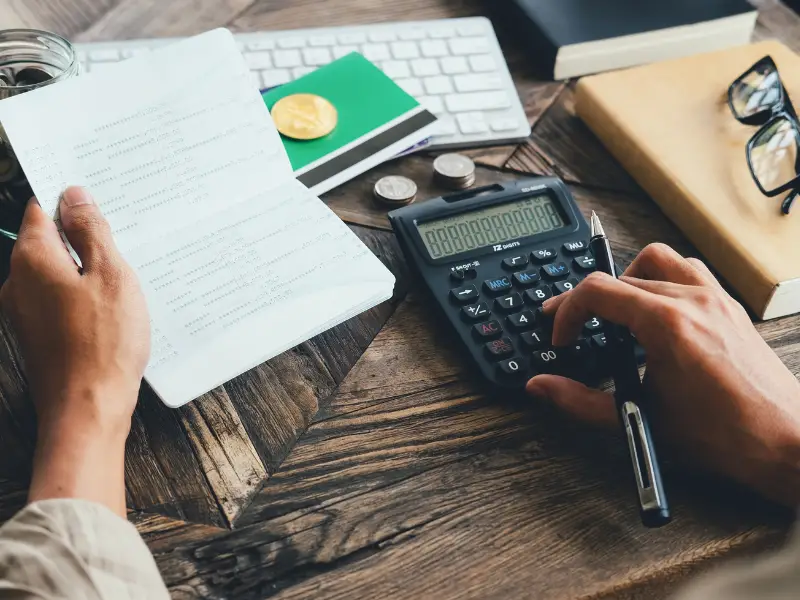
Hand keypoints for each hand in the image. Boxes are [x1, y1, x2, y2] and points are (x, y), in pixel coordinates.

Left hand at [1, 187, 149, 514]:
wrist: (87, 409)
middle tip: (125, 242)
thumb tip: (74, 196)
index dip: (72, 200)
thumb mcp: (111, 276)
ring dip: (87, 271)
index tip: (102, 200)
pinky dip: (84, 297)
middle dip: (85, 238)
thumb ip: (91, 232)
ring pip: (57, 273)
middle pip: (50, 242)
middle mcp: (18, 282)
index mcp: (33, 259)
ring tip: (125, 280)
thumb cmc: (103, 345)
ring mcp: (25, 312)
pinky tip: (113, 310)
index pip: (42, 209)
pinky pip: (60, 301)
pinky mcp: (39, 335)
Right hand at [526, 243, 799, 506]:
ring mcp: (716, 300)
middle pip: (621, 274)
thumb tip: (541, 386)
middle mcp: (693, 302)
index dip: (567, 312)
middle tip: (576, 326)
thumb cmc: (726, 436)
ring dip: (629, 280)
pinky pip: (690, 272)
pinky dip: (664, 282)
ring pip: (659, 260)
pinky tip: (658, 314)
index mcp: (668, 324)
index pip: (597, 291)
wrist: (787, 442)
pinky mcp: (730, 308)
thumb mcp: (640, 420)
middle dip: (589, 299)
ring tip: (617, 313)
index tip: (563, 338)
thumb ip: (580, 402)